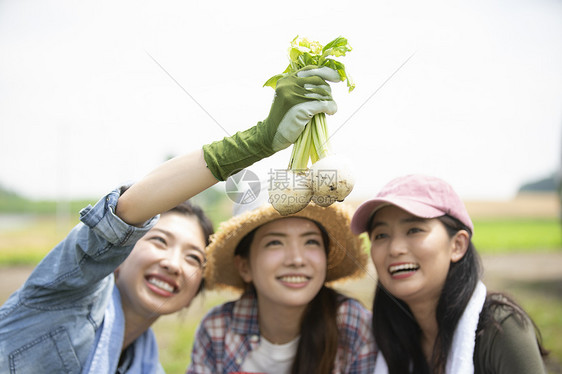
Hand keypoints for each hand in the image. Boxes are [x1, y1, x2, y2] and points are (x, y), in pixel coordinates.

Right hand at [202, 67, 338, 180]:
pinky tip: (331, 111)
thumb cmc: (283, 118)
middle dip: (328, 91)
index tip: (336, 78)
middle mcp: (289, 84)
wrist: (271, 135)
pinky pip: (324, 104)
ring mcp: (294, 96)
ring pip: (323, 93)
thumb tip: (325, 84)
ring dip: (330, 101)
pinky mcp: (301, 108)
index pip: (310, 69)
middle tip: (329, 100)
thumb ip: (301, 88)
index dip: (326, 72)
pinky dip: (331, 108)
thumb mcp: (289, 97)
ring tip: (329, 109)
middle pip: (319, 81)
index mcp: (287, 80)